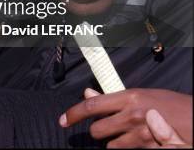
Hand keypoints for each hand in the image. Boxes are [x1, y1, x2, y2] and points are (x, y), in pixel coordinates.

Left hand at [59, 88, 192, 147]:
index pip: (92, 105)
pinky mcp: (148, 148)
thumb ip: (114, 98)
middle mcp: (133, 115)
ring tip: (132, 135)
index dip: (74, 114)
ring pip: (111, 146)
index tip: (63, 120)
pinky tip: (141, 142)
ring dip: (117, 143)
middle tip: (113, 127)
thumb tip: (87, 93)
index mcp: (130, 97)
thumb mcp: (143, 95)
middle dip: (101, 131)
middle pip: (98, 131)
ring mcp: (141, 135)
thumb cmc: (173, 106)